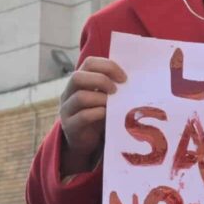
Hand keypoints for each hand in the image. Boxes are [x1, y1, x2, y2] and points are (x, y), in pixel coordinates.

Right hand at [58, 56, 126, 175]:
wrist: (84, 141)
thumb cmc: (98, 115)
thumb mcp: (105, 98)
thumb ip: (113, 87)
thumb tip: (136, 79)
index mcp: (79, 80)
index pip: (89, 63)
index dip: (108, 66)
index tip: (124, 77)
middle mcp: (69, 92)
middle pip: (78, 77)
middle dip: (101, 80)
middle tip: (116, 90)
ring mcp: (67, 109)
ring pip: (80, 96)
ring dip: (101, 98)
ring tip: (113, 104)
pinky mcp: (70, 126)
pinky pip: (83, 116)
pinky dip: (98, 114)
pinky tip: (108, 115)